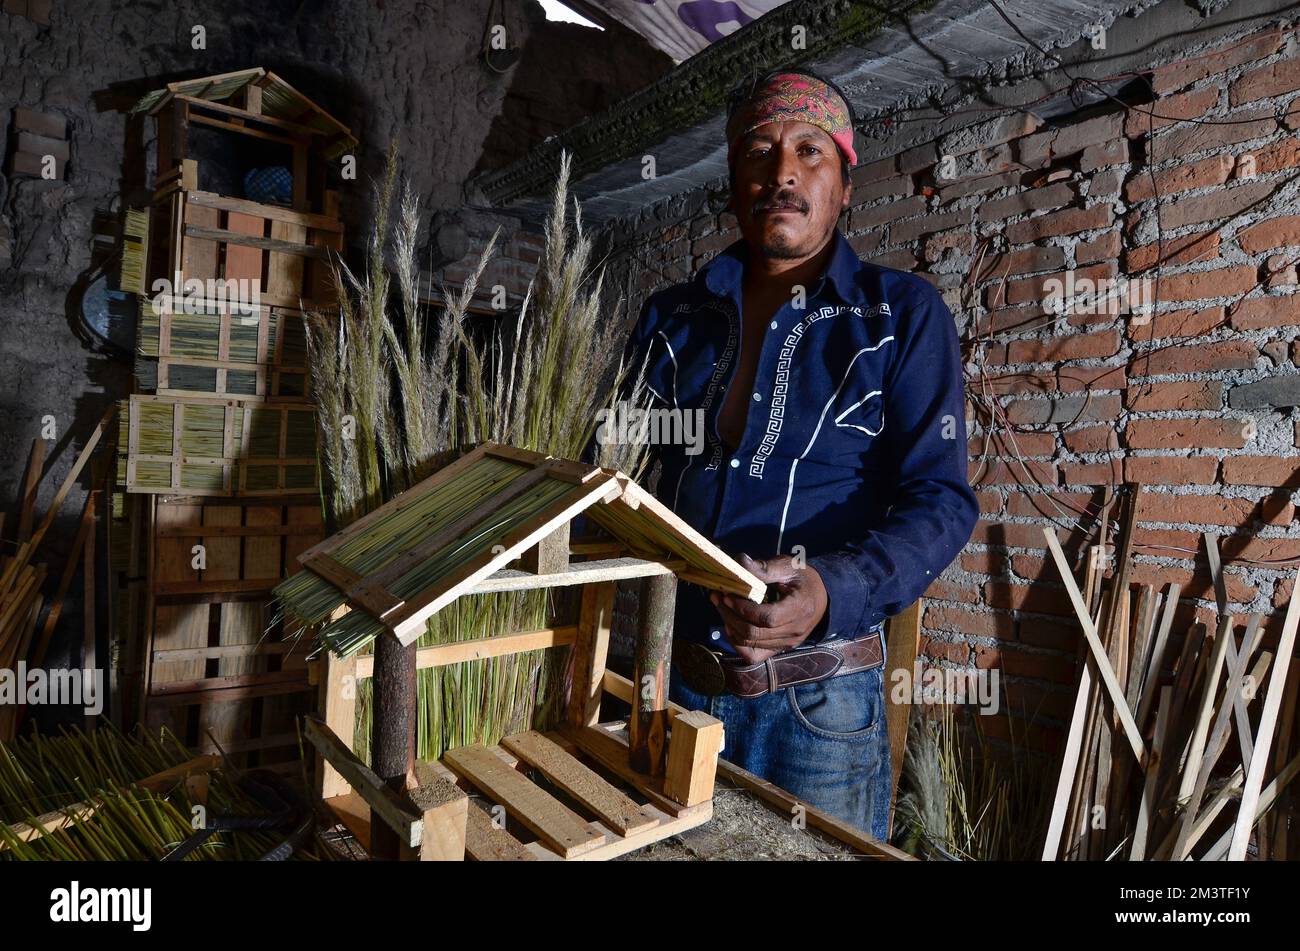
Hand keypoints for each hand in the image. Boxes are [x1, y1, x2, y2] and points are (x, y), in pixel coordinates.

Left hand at [710, 553, 828, 665]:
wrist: (821, 597)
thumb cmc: (804, 579)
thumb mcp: (788, 566)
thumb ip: (765, 568)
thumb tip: (740, 562)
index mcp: (799, 609)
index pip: (766, 618)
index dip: (743, 608)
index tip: (728, 594)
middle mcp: (794, 632)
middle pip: (754, 633)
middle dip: (730, 615)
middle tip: (718, 597)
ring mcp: (786, 644)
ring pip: (749, 644)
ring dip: (730, 626)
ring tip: (721, 606)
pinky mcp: (779, 649)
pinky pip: (752, 655)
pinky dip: (737, 642)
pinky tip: (731, 625)